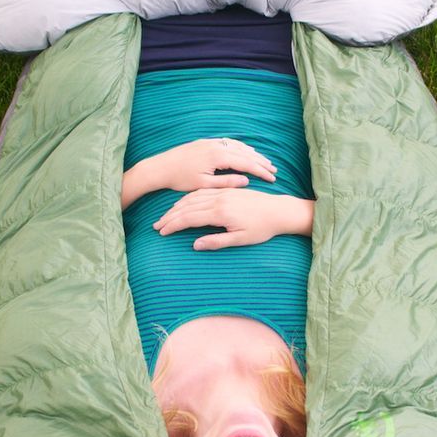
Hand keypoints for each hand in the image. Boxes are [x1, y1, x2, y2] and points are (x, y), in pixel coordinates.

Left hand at [152, 138, 276, 191]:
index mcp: (217, 157)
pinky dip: (241, 148)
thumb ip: (226, 182)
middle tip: (274, 170)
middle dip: (261, 162)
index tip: (272, 177)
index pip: (245, 163)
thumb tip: (246, 180)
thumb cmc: (180, 179)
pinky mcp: (205, 142)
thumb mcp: (204, 184)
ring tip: (265, 162)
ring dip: (252, 154)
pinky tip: (246, 152)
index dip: (260, 171)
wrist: (160, 166)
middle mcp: (216, 146)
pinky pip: (229, 143)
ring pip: (238, 146)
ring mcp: (211, 142)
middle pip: (245, 152)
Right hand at [153, 190, 314, 249]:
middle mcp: (219, 199)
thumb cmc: (262, 229)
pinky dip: (189, 197)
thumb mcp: (240, 239)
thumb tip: (195, 245)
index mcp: (221, 212)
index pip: (189, 218)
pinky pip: (203, 191)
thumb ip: (217, 241)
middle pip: (187, 206)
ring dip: (177, 206)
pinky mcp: (227, 190)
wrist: (279, 211)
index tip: (162, 233)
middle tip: (157, 226)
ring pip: (193, 197)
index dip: (173, 225)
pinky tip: (183, 203)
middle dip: (170, 216)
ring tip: (166, 216)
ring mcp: (223, 193)